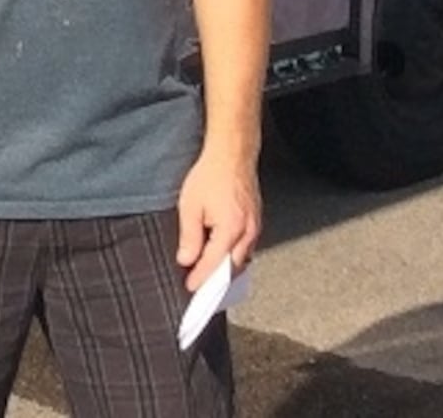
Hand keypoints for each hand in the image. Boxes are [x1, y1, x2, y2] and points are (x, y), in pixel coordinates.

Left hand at [176, 147, 261, 291]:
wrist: (232, 155)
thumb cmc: (210, 176)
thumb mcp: (190, 205)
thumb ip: (189, 236)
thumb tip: (186, 259)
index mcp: (231, 230)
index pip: (214, 265)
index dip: (201, 278)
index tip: (190, 288)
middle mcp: (247, 233)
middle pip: (232, 268)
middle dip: (216, 281)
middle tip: (200, 288)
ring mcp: (255, 228)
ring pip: (242, 259)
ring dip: (226, 270)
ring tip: (209, 276)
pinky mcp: (256, 221)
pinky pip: (247, 247)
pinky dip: (234, 256)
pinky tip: (223, 257)